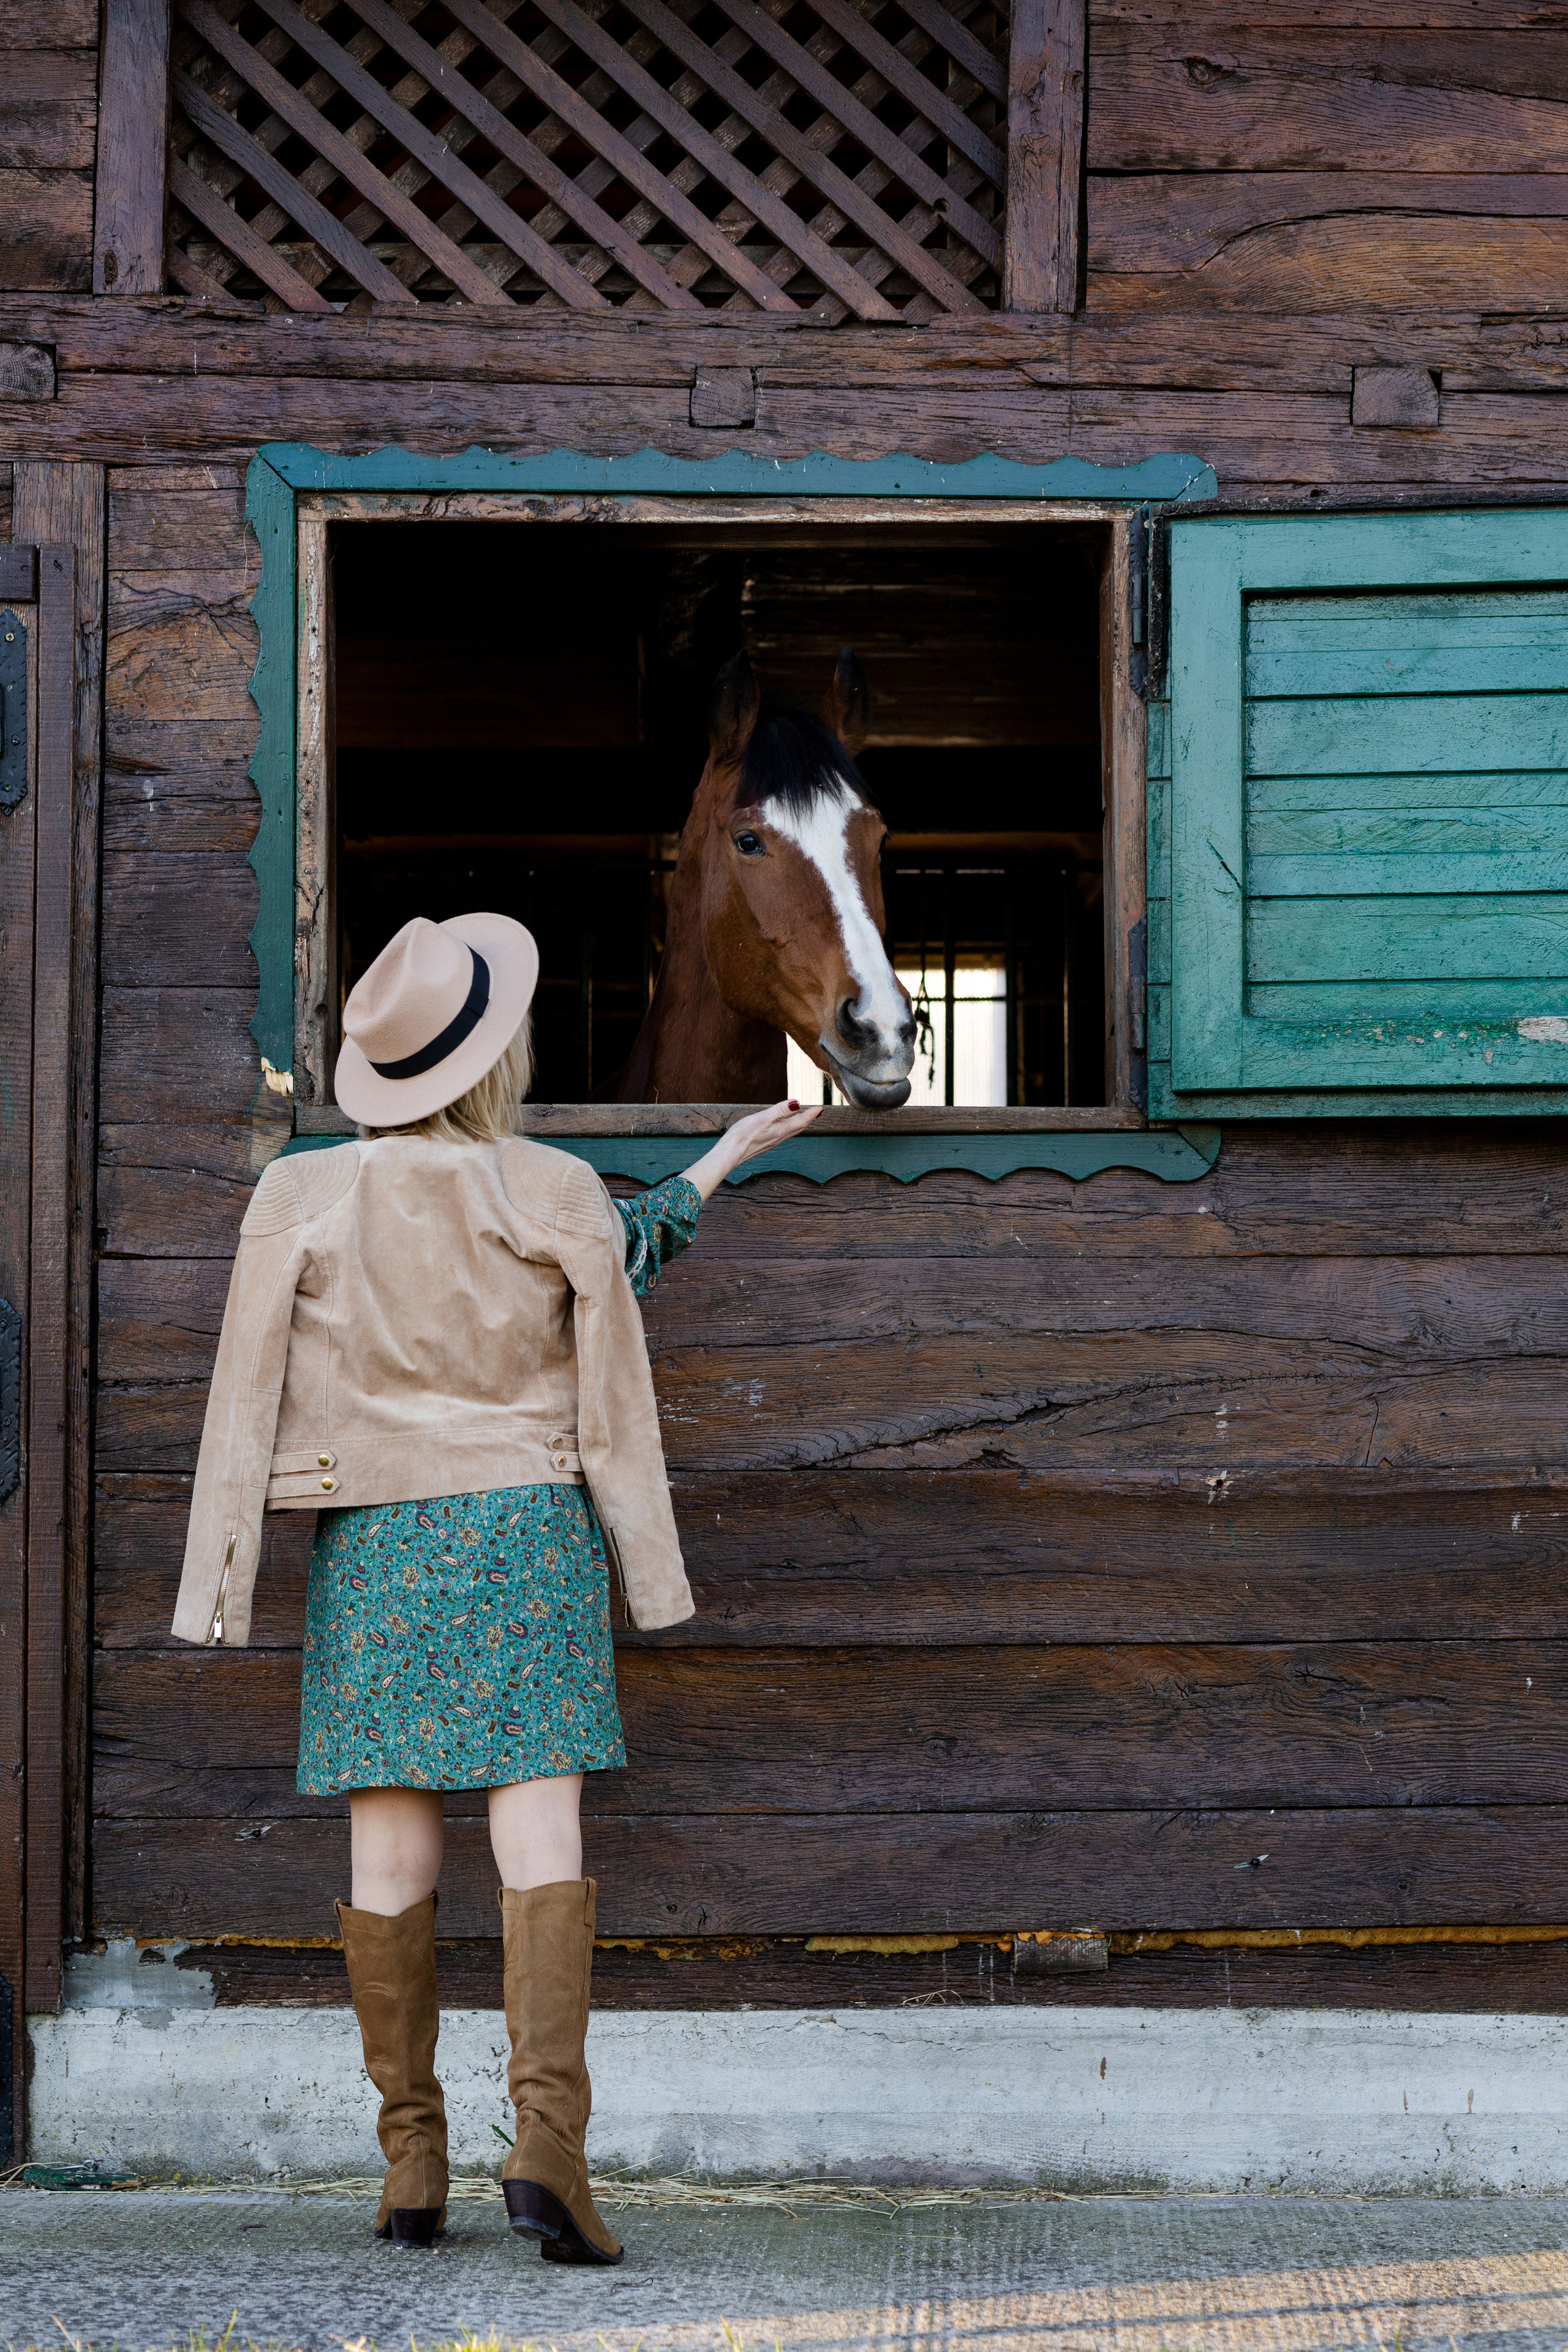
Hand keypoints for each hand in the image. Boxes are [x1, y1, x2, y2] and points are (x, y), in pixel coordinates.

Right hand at [681, 1097, 823, 1201]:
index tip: (821, 1108)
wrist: (730, 1154)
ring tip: (802, 1118)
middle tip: (816, 1113)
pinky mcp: (763, 1144)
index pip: (801, 1121)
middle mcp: (778, 1138)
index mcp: (781, 1130)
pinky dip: (787, 1128)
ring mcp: (771, 1142)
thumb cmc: (744, 1135)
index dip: (811, 1114)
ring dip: (798, 1124)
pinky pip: (781, 1135)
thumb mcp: (763, 1118)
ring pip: (790, 1132)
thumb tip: (797, 1103)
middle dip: (807, 1119)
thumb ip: (780, 1110)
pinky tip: (782, 1127)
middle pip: (798, 1128)